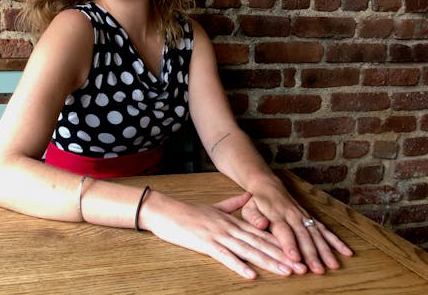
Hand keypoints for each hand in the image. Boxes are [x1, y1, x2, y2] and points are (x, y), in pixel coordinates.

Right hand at [139, 191, 305, 278]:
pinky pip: (224, 256)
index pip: (261, 234)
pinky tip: (251, 274)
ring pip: (247, 250)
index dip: (281, 244)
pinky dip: (237, 265)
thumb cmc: (188, 212)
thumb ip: (233, 203)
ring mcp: (218, 235)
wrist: (166, 211)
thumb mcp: (214, 207)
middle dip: (282, 256)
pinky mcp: (206, 243)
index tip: (298, 253)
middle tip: (302, 267)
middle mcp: (229, 227)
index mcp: (232, 220)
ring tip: (286, 272)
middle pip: (260, 243)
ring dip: (268, 262)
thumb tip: (247, 195)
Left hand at [241, 180, 353, 274]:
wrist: (268, 186)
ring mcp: (303, 216)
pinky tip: (346, 252)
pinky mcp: (310, 218)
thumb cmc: (256, 202)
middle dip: (311, 253)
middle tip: (317, 269)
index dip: (290, 245)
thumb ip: (254, 217)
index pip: (284, 231)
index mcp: (276, 215)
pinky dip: (336, 241)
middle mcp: (292, 216)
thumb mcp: (249, 208)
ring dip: (325, 250)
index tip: (295, 258)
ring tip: (332, 265)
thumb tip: (261, 225)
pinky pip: (325, 229)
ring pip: (316, 234)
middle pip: (303, 236)